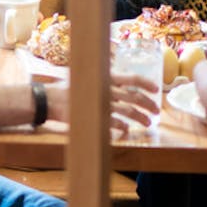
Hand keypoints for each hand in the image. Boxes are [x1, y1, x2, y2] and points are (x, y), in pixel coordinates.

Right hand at [42, 74, 159, 131]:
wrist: (49, 100)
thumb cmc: (68, 88)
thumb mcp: (87, 77)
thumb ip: (103, 78)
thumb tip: (121, 78)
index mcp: (105, 77)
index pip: (132, 78)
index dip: (147, 83)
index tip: (157, 90)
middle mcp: (106, 89)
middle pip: (135, 96)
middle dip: (149, 104)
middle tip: (156, 111)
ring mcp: (101, 103)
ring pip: (128, 111)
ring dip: (140, 118)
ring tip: (148, 124)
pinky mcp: (95, 117)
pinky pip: (115, 123)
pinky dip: (123, 127)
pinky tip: (127, 129)